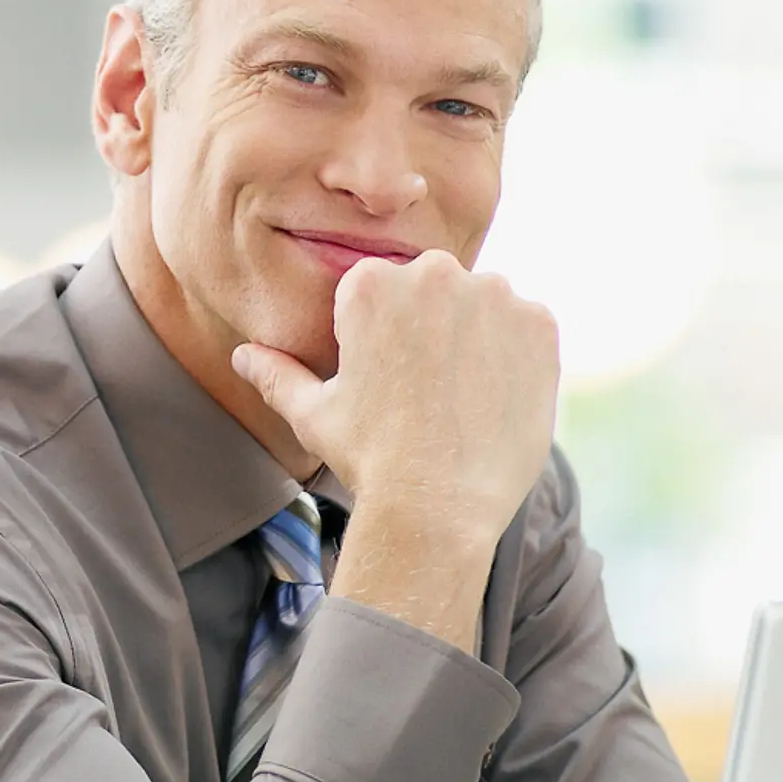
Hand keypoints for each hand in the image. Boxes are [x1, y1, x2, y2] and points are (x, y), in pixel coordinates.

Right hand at [232, 251, 559, 645]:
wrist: (438, 507)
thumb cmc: (368, 459)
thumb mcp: (312, 415)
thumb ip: (278, 374)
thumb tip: (243, 356)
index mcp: (371, 284)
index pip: (380, 287)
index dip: (383, 334)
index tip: (388, 376)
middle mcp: (434, 274)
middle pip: (434, 287)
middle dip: (430, 325)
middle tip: (425, 390)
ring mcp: (494, 297)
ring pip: (483, 303)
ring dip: (476, 335)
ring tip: (462, 398)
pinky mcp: (540, 325)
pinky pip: (528, 326)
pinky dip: (517, 355)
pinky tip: (494, 399)